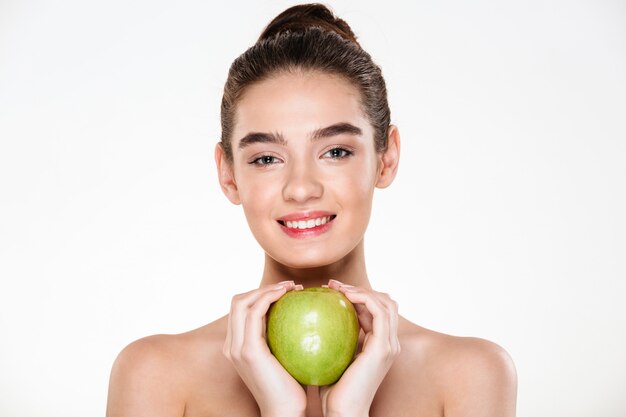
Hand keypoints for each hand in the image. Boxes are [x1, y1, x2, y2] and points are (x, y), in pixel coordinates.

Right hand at [223, 281, 306, 416]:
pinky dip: (269, 298)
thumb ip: (282, 339)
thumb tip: (302, 316)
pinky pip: (255, 313)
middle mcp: (232, 346)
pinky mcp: (248, 350)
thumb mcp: (284, 357)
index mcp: (237, 347)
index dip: (261, 294)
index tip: (288, 292)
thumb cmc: (291, 388)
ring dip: (266, 289)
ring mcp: (237, 348)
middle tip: (290, 287)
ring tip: (292, 288)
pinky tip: (289, 296)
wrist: (286, 412)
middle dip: (262, 287)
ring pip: (242, 302)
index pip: (242, 310)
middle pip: (237, 301)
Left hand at [319, 280, 400, 416]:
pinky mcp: (382, 347)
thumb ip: (333, 340)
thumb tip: (312, 320)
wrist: (342, 413)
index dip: (357, 296)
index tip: (331, 291)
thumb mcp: (333, 358)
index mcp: (380, 346)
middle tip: (333, 285)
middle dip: (361, 288)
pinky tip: (342, 295)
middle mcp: (389, 343)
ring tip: (336, 287)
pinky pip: (377, 311)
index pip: (376, 311)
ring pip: (385, 302)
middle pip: (386, 302)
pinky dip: (362, 297)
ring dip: (361, 289)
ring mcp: (389, 345)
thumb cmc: (332, 391)